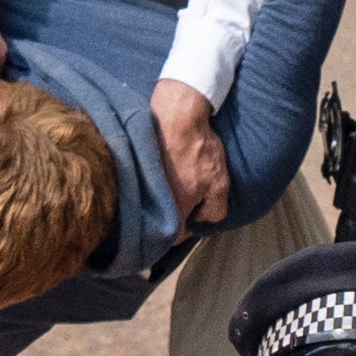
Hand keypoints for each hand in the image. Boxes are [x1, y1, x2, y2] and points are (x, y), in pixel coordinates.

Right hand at [150, 77, 231, 225]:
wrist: (176, 118)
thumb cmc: (198, 151)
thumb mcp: (219, 183)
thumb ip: (215, 210)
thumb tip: (202, 219)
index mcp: (174, 210)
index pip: (175, 237)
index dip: (186, 231)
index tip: (192, 218)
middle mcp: (154, 203)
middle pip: (160, 222)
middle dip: (171, 216)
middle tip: (184, 201)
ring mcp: (143, 187)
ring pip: (151, 205)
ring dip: (162, 200)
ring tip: (175, 185)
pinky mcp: (136, 171)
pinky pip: (144, 188)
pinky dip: (153, 186)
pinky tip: (164, 173)